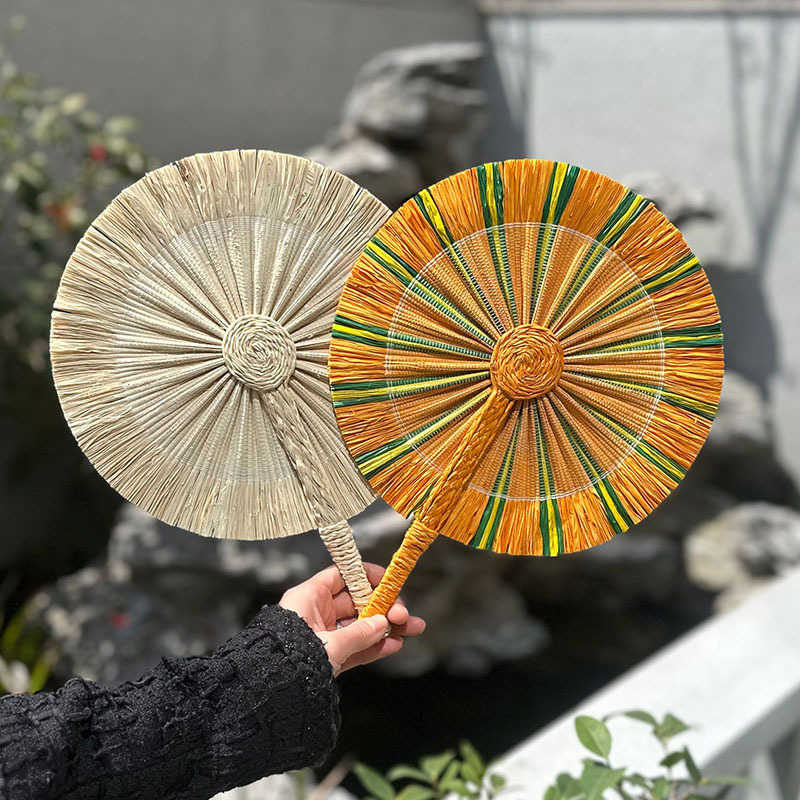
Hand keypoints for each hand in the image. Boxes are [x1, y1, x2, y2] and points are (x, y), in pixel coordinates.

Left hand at [279, 563, 424, 675]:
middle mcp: (315, 614)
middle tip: (404, 614)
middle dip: (384, 608)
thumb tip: (382, 623)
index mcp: (308, 598)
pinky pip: (355, 647)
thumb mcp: (329, 644)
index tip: (388, 580)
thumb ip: (359, 633)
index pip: (340, 576)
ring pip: (360, 626)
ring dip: (386, 628)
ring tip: (413, 629)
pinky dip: (374, 646)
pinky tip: (395, 645)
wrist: (272, 696)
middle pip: (356, 602)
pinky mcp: (327, 658)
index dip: (365, 575)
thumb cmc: (291, 660)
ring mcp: (323, 636)